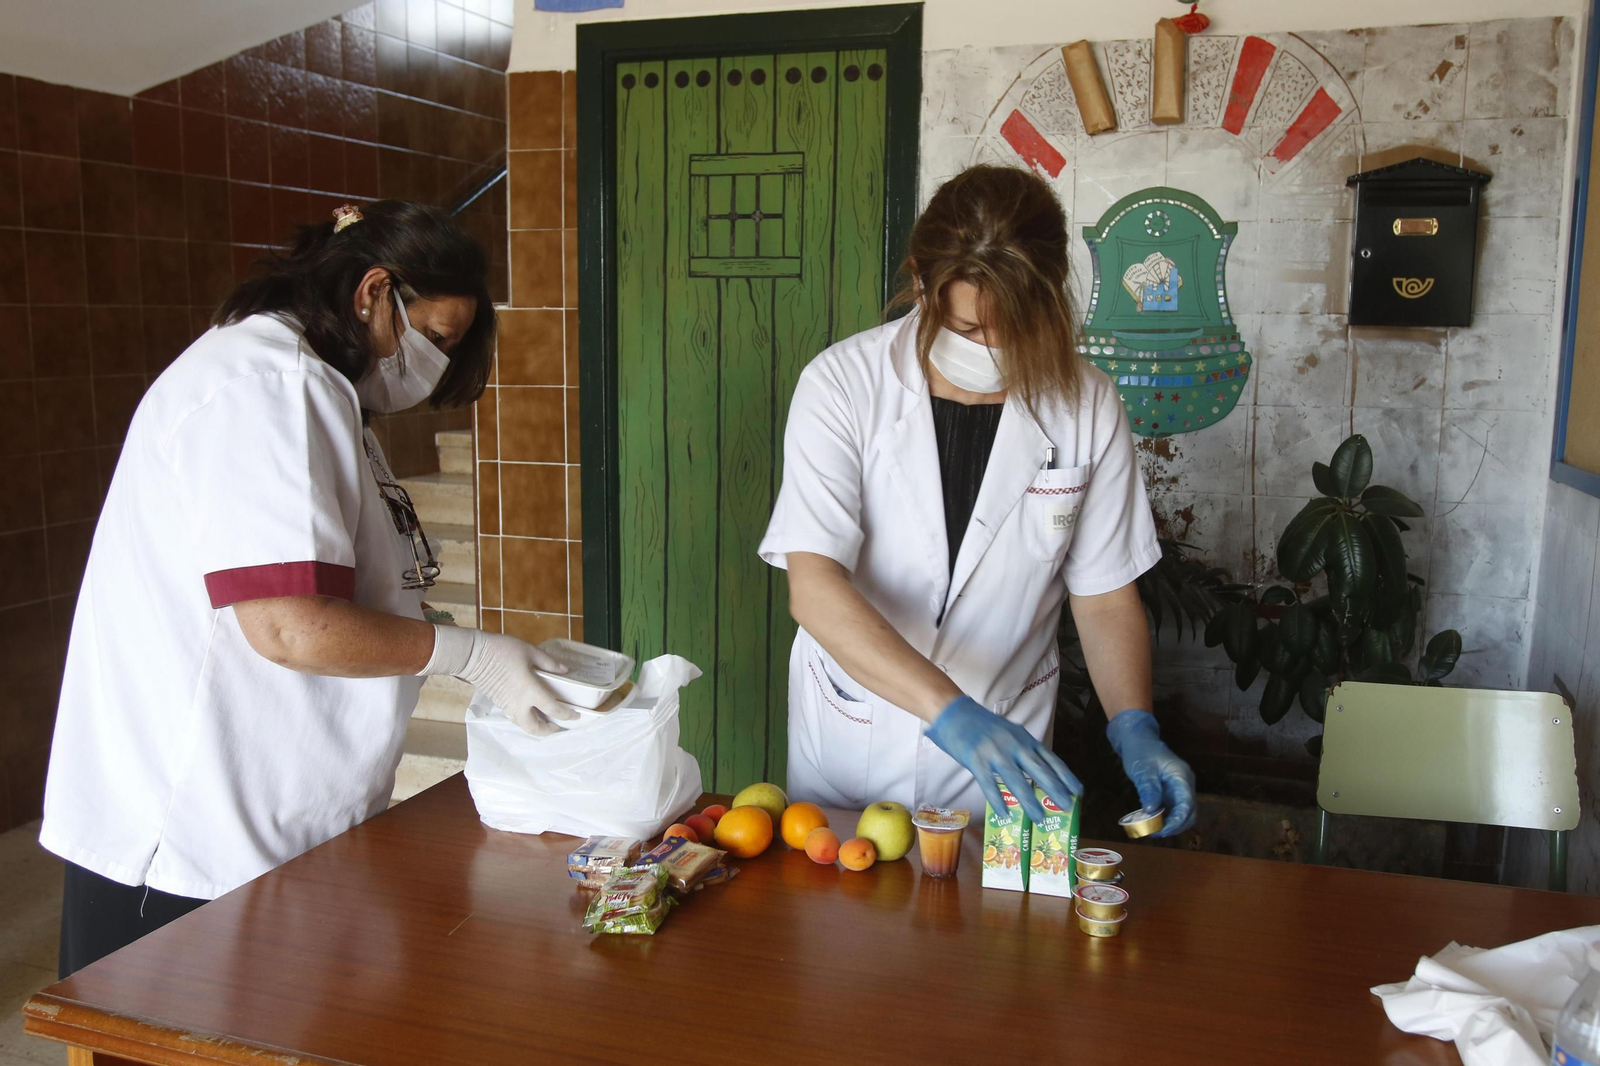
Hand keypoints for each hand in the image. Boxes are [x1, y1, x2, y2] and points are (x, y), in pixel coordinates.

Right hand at [419, 628, 576, 735]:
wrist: (473, 655)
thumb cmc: (502, 650)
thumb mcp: (530, 652)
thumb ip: (549, 662)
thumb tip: (565, 670)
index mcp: (530, 692)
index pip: (553, 710)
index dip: (567, 715)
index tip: (576, 715)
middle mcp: (519, 704)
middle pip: (535, 728)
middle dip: (548, 731)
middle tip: (558, 726)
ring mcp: (507, 706)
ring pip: (523, 725)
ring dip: (535, 727)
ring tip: (545, 720)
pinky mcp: (498, 703)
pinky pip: (514, 717)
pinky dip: (525, 718)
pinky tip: (530, 709)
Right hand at [924, 696, 1081, 823]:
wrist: (955, 712)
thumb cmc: (983, 726)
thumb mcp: (1010, 734)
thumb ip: (1023, 751)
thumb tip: (1038, 775)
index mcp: (1024, 738)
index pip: (1050, 759)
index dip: (1066, 776)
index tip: (1078, 791)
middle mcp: (1014, 744)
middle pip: (1039, 770)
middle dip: (1055, 790)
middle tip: (1068, 807)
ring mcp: (995, 752)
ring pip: (1016, 780)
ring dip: (1029, 801)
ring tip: (1040, 818)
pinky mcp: (976, 759)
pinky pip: (989, 784)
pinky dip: (997, 801)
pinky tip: (1004, 814)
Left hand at [1106, 709, 1195, 837]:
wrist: (1139, 739)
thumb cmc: (1141, 751)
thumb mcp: (1143, 770)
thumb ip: (1149, 789)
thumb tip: (1152, 811)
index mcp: (1182, 776)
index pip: (1186, 804)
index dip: (1177, 821)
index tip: (1162, 831)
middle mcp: (1185, 784)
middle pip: (1189, 812)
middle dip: (1175, 826)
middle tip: (1155, 833)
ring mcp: (1180, 788)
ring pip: (1183, 813)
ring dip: (1171, 824)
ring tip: (1153, 830)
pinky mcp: (1173, 792)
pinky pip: (1174, 809)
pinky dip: (1166, 818)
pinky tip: (1153, 822)